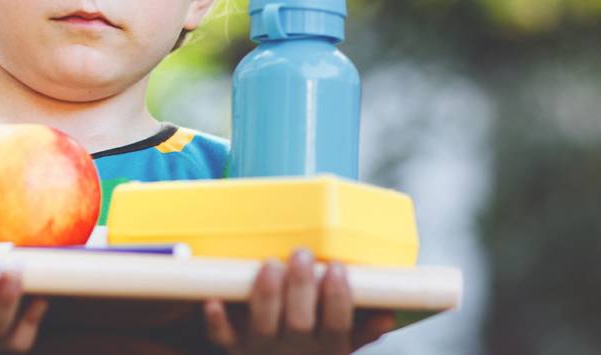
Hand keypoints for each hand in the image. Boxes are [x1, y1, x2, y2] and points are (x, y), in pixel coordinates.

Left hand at [203, 249, 395, 354]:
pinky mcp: (235, 349)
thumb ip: (362, 330)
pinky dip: (217, 321)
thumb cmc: (312, 352)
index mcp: (328, 350)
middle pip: (299, 323)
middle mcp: (296, 353)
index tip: (337, 268)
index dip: (338, 298)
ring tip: (270, 264)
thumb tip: (387, 313)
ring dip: (266, 296)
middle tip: (301, 255)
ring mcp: (262, 351)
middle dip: (300, 288)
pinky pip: (223, 339)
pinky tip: (213, 301)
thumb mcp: (341, 347)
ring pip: (263, 327)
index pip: (338, 326)